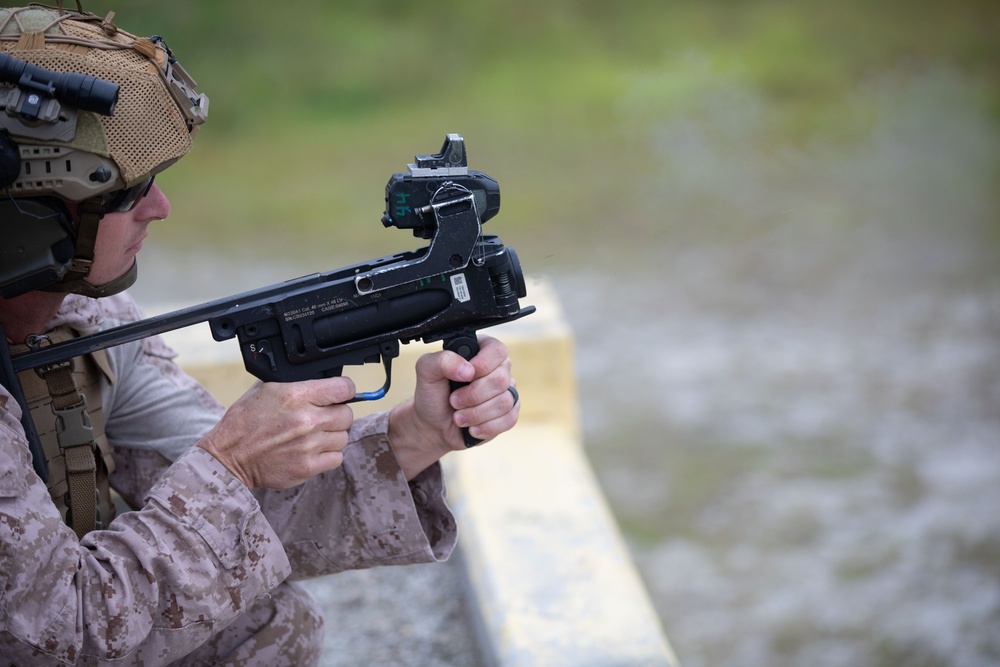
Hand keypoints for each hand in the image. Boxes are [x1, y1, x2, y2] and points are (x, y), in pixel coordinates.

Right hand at [197, 377, 355, 488]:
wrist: (228, 457)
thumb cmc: (245, 422)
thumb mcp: (266, 389)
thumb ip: (297, 384)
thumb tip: (322, 381)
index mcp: (297, 395)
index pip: (344, 388)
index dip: (345, 390)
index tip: (340, 393)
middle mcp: (307, 420)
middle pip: (347, 414)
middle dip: (337, 414)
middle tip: (322, 417)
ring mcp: (309, 445)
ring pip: (343, 437)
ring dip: (332, 436)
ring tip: (314, 436)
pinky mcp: (307, 467)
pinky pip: (336, 458)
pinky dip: (328, 455)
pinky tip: (313, 451)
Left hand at [388, 335, 518, 478]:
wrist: (433, 426)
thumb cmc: (432, 395)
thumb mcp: (427, 371)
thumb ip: (442, 361)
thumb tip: (468, 370)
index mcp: (482, 350)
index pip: (497, 350)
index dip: (483, 365)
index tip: (464, 377)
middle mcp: (498, 369)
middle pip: (501, 380)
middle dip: (473, 396)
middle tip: (454, 401)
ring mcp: (506, 391)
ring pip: (505, 402)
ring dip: (476, 414)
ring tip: (459, 416)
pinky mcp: (509, 413)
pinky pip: (509, 419)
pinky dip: (486, 427)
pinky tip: (472, 427)